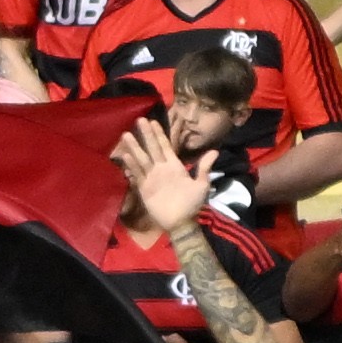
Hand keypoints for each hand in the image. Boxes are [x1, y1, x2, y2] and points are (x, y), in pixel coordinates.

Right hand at [115, 117, 214, 232]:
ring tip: (126, 135)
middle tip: (140, 119)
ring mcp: (152, 178)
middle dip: (146, 135)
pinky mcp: (144, 188)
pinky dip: (132, 165)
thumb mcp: (202, 185)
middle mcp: (161, 169)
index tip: (153, 121)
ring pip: (142, 159)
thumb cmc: (192, 205)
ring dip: (134, 147)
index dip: (159, 134)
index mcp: (174, 166)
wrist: (181, 223)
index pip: (165, 146)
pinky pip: (137, 174)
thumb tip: (215, 151)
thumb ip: (204, 168)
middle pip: (152, 148)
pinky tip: (126, 155)